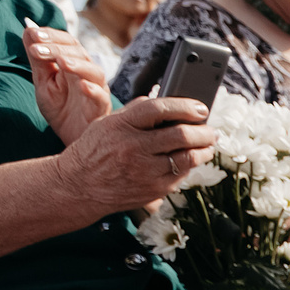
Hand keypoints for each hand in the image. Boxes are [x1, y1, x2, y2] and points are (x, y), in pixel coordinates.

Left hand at [23, 20, 114, 145]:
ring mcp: (97, 91)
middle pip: (80, 53)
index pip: (68, 42)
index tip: (33, 34)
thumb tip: (28, 26)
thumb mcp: (42, 81)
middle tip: (36, 49)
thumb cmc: (59, 109)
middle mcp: (88, 74)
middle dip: (57, 48)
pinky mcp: (101, 110)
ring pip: (95, 72)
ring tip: (61, 62)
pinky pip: (102, 98)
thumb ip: (37, 57)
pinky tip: (83, 86)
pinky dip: (94, 91)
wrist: (69, 138)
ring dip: (78, 65)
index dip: (52, 36)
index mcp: (74, 64)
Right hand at [53, 92, 218, 214]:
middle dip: (204, 131)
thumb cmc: (94, 151)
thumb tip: (164, 100)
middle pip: (181, 135)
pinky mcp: (154, 189)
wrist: (78, 186)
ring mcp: (145, 170)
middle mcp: (134, 147)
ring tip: (207, 144)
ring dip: (204, 149)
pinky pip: (182, 175)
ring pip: (188, 157)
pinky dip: (191, 165)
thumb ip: (134, 111)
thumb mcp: (107, 123)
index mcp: (121, 125)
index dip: (185, 106)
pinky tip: (192, 159)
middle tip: (211, 129)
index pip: (159, 108)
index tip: (200, 107)